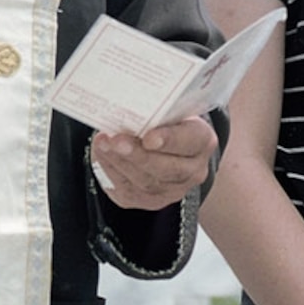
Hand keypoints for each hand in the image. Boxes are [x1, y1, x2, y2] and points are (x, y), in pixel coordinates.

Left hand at [91, 118, 216, 210]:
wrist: (168, 146)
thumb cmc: (166, 122)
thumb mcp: (169, 110)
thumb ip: (157, 110)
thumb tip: (127, 103)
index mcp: (202, 141)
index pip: (189, 141)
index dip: (169, 140)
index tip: (149, 137)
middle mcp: (193, 171)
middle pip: (166, 169)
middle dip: (137, 155)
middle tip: (116, 141)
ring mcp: (172, 190)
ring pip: (145, 182)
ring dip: (119, 162)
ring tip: (103, 144)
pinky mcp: (150, 201)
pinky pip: (128, 191)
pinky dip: (111, 171)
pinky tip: (101, 155)